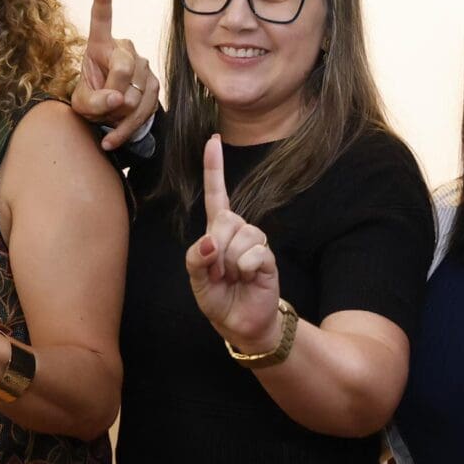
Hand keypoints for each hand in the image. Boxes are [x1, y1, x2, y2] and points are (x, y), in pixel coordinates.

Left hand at [66, 0, 158, 151]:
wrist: (111, 116)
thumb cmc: (93, 101)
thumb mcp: (82, 104)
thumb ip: (93, 102)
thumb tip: (117, 98)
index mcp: (100, 45)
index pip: (101, 21)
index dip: (103, 0)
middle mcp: (124, 49)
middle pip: (122, 70)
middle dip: (110, 95)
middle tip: (101, 105)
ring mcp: (142, 65)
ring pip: (134, 94)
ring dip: (118, 115)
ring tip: (108, 117)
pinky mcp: (154, 84)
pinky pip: (144, 110)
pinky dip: (126, 128)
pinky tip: (111, 138)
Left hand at [185, 136, 283, 351]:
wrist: (241, 323)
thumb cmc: (218, 299)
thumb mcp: (196, 280)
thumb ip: (196, 258)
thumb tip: (211, 241)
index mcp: (216, 231)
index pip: (216, 194)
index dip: (214, 168)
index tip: (213, 140)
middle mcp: (237, 230)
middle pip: (224, 219)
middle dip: (217, 248)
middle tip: (219, 272)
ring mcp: (254, 242)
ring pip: (240, 236)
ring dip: (231, 262)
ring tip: (233, 277)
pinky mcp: (267, 256)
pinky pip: (253, 253)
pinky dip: (246, 268)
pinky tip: (247, 278)